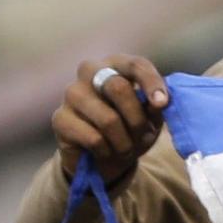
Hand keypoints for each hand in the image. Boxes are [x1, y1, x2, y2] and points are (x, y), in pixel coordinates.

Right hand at [52, 52, 169, 181]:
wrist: (102, 158)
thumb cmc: (129, 128)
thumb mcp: (149, 117)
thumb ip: (155, 105)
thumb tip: (159, 102)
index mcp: (115, 64)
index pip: (135, 65)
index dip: (151, 83)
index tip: (162, 104)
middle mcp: (90, 72)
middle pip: (118, 88)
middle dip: (137, 119)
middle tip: (144, 136)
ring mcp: (72, 94)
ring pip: (108, 119)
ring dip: (124, 142)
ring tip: (126, 149)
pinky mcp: (60, 118)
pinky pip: (93, 138)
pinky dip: (107, 151)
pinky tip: (105, 152)